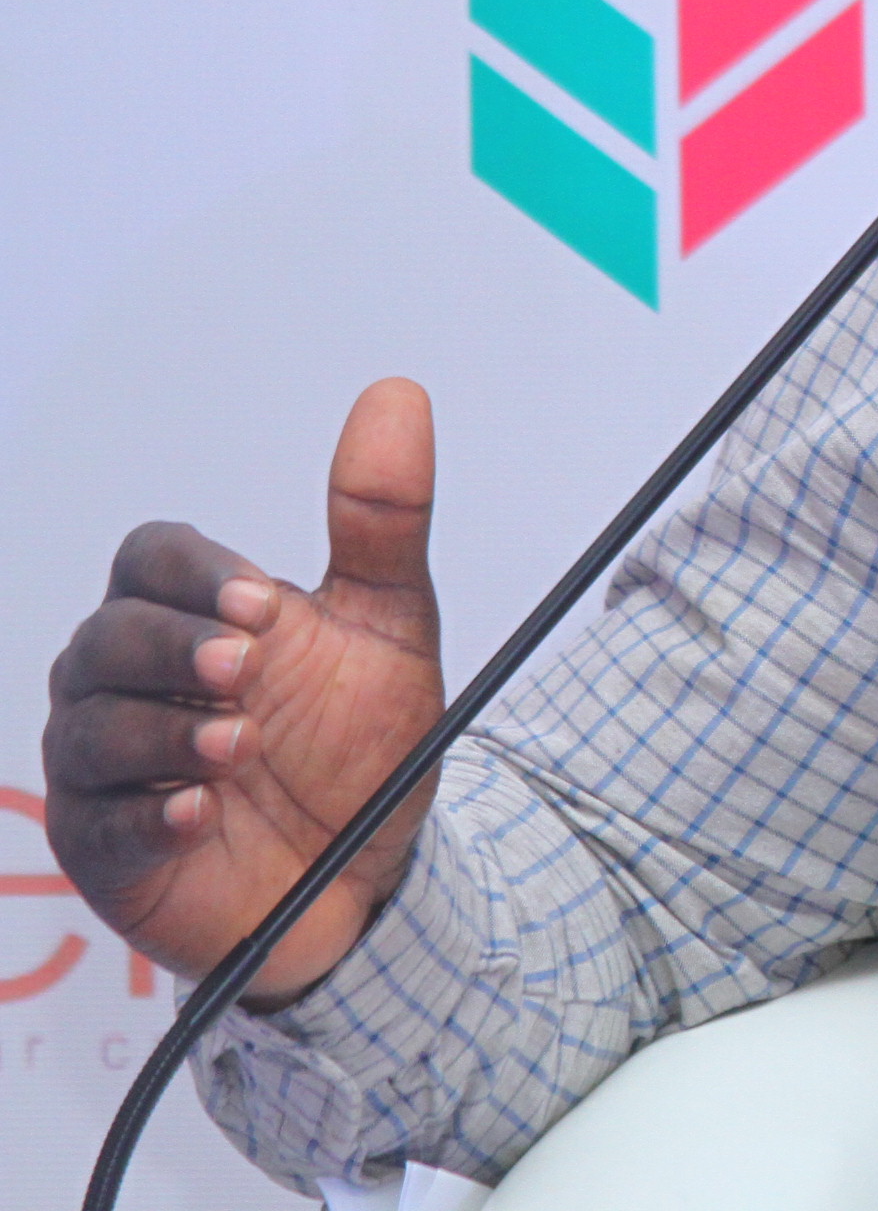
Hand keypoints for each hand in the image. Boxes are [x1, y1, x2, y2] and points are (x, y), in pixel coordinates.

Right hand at [43, 380, 446, 1005]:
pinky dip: (146, 813)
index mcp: (195, 617)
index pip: (150, 559)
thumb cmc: (361, 745)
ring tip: (240, 747)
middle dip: (174, 647)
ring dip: (164, 733)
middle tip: (247, 668)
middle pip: (107, 635)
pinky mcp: (104, 847)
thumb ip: (384, 521)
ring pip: (89, 726)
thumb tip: (397, 396)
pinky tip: (197, 813)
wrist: (373, 871)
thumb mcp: (391, 628)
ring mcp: (109, 766)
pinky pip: (94, 821)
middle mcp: (134, 682)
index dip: (194, 574)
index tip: (261, 602)